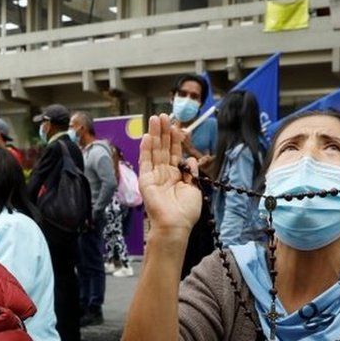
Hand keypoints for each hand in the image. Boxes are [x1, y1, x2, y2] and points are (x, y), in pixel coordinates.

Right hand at [138, 114, 202, 234]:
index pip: (174, 153)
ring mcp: (154, 176)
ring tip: (155, 119)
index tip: (176, 126)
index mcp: (176, 176)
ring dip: (154, 135)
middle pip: (163, 148)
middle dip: (163, 132)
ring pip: (154, 151)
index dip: (175, 139)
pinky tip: (146, 136)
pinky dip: (145, 149)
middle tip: (164, 115)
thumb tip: (191, 159)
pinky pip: (145, 162)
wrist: (175, 224)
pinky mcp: (146, 180)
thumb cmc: (186, 211)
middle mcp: (164, 174)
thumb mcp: (194, 188)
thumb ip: (191, 172)